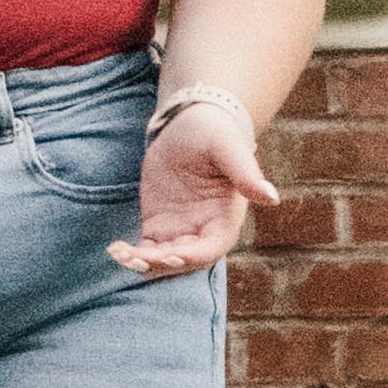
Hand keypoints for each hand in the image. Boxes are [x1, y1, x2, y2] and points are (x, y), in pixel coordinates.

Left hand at [113, 95, 278, 280]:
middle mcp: (205, 229)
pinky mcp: (158, 226)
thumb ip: (247, 174)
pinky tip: (114, 249)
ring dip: (142, 263)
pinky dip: (131, 255)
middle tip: (137, 257)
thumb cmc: (214, 132)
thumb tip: (272, 197)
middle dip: (162, 264)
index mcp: (226, 216)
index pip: (212, 247)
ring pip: (163, 260)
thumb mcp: (228, 148)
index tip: (171, 255)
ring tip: (120, 254)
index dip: (193, 256)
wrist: (189, 123)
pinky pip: (145, 249)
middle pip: (185, 260)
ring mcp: (181, 230)